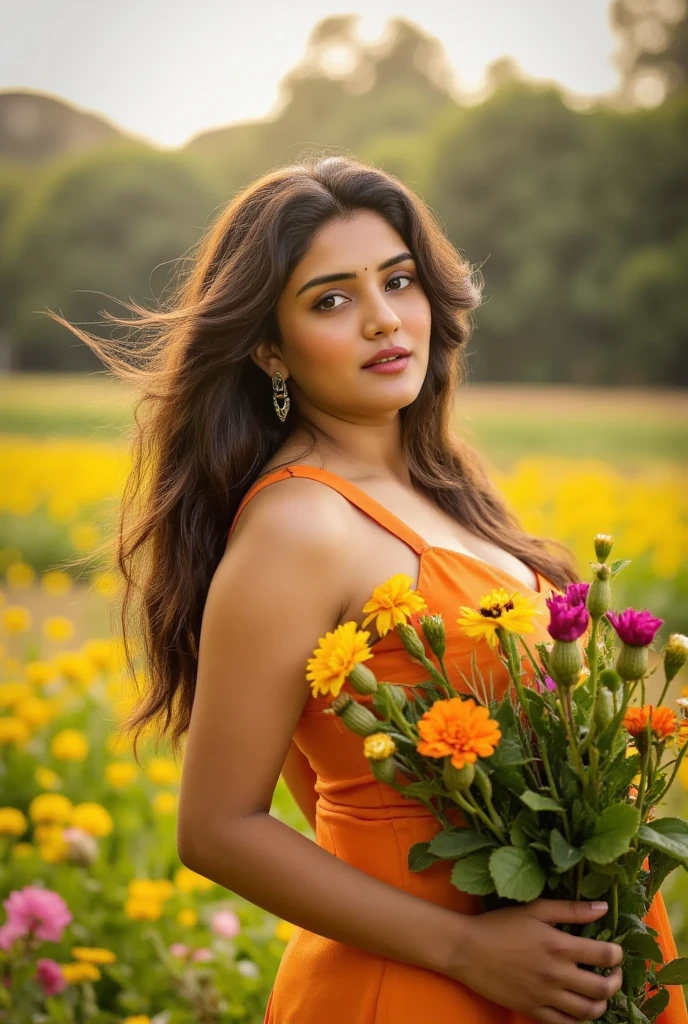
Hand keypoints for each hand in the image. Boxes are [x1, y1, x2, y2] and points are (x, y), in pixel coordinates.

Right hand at [446, 899, 622, 1023]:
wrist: (467, 949)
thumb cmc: (500, 924)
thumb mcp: (535, 909)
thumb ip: (570, 909)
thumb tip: (603, 908)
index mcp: (558, 945)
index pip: (605, 955)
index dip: (616, 953)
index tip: (614, 951)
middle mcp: (556, 974)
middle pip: (602, 988)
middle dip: (615, 982)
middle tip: (613, 974)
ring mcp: (545, 996)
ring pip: (588, 1011)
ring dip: (601, 1003)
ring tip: (598, 992)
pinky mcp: (533, 1011)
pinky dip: (578, 1019)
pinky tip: (577, 1006)